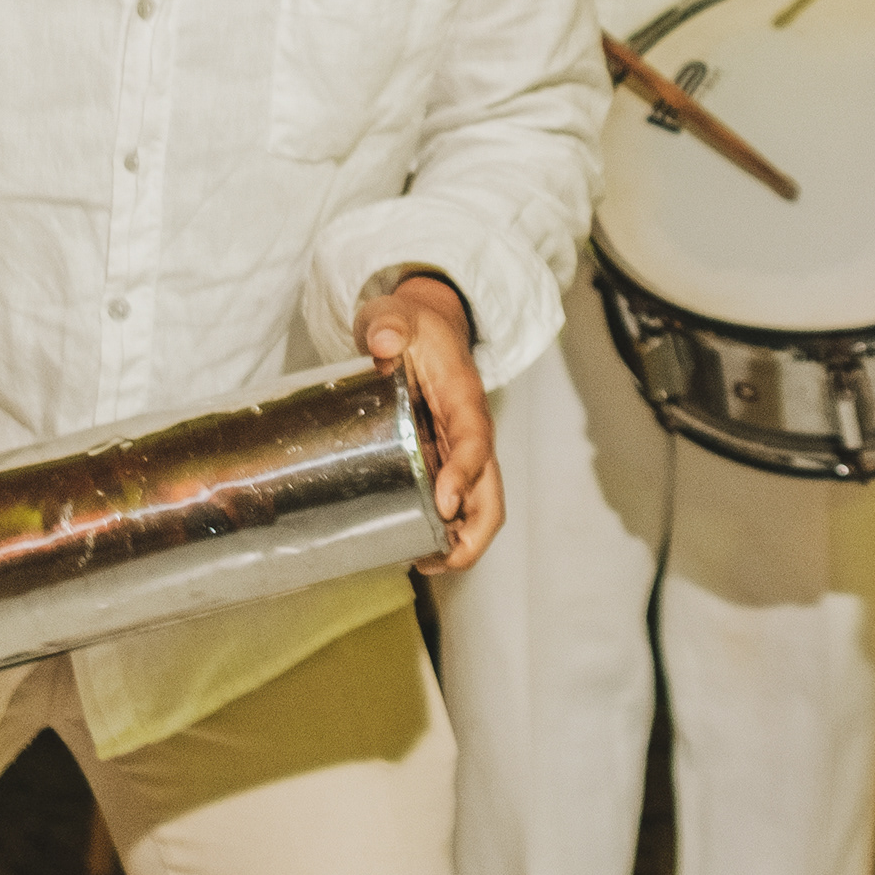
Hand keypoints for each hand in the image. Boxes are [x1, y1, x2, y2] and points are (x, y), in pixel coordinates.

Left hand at [359, 275, 500, 571]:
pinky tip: (415, 546)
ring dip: (461, 542)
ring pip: (480, 506)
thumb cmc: (414, 326)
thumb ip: (388, 322)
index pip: (474, 440)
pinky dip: (447, 531)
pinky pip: (459, 504)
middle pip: (491, 492)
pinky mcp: (448, 463)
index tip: (444, 502)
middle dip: (474, 533)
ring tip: (421, 561)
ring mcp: (462, 453)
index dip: (465, 473)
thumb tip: (383, 341)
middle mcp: (472, 433)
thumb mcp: (396, 313)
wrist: (427, 328)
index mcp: (464, 398)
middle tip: (437, 560)